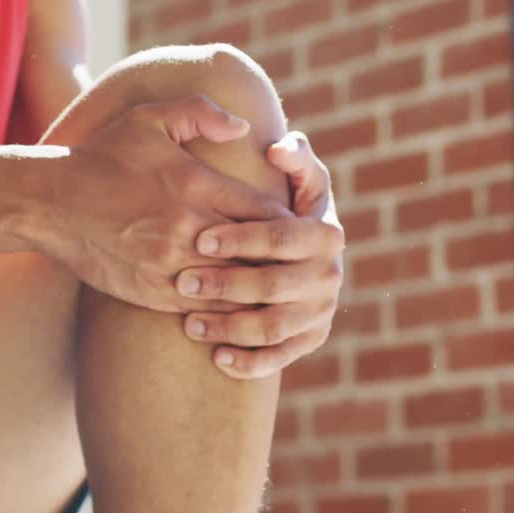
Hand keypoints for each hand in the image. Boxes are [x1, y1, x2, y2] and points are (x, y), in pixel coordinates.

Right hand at [47, 96, 293, 312]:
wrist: (49, 203)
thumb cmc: (102, 156)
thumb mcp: (148, 118)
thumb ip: (201, 114)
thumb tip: (245, 127)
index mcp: (195, 185)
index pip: (265, 212)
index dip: (288, 223)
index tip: (296, 227)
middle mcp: (187, 228)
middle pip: (257, 255)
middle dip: (280, 261)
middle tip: (298, 265)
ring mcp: (169, 264)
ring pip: (234, 289)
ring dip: (257, 292)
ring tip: (277, 293)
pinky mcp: (151, 292)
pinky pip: (202, 309)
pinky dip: (225, 312)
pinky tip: (238, 311)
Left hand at [175, 132, 344, 378]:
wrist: (300, 249)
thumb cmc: (287, 204)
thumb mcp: (298, 175)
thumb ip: (293, 156)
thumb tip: (277, 149)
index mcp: (326, 233)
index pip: (282, 237)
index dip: (241, 239)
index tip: (201, 240)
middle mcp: (330, 275)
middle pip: (273, 285)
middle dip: (226, 285)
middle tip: (184, 284)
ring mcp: (321, 310)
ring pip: (273, 326)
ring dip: (229, 328)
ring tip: (189, 324)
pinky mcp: (310, 338)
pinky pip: (280, 357)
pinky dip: (250, 362)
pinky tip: (217, 358)